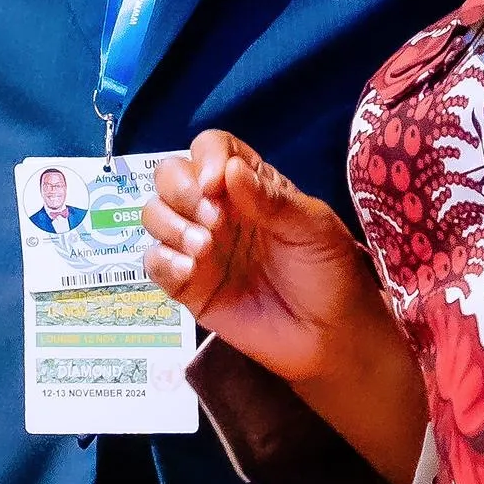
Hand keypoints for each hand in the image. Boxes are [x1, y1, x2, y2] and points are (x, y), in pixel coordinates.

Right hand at [142, 130, 379, 386]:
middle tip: (214, 220)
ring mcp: (199, 246)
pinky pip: (153, 262)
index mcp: (249, 185)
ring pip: (154, 214)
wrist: (330, 335)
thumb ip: (272, 200)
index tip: (214, 184)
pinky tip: (190, 272)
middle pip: (170, 175)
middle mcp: (217, 208)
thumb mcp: (312, 228)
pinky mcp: (187, 285)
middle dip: (181, 191)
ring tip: (204, 249)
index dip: (206, 156)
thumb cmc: (329, 271)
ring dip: (170, 225)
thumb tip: (230, 170)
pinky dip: (162, 261)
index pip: (211, 148)